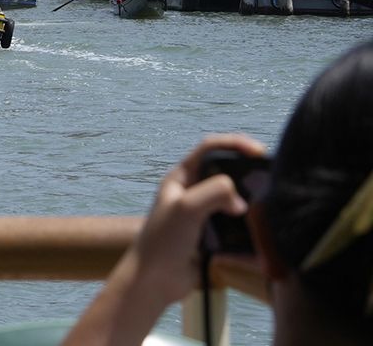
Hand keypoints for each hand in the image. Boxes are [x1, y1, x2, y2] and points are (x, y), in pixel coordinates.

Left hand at [122, 134, 267, 302]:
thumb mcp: (186, 207)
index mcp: (182, 178)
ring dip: (251, 203)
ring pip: (235, 199)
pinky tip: (262, 231)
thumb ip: (215, 192)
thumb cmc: (163, 242)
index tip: (259, 151)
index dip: (235, 143)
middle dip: (247, 174)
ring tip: (268, 208)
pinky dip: (250, 226)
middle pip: (227, 172)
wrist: (155, 281)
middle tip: (269, 181)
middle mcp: (193, 192)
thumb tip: (242, 202)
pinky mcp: (213, 235)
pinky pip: (238, 224)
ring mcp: (203, 214)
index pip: (210, 148)